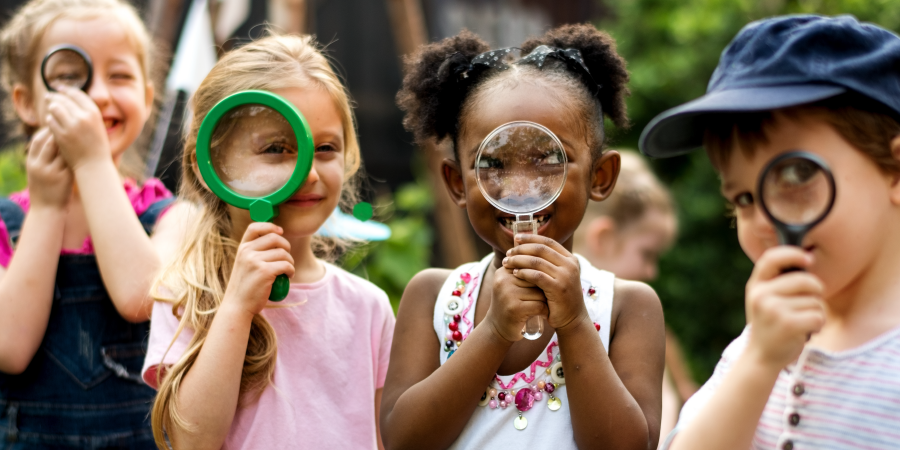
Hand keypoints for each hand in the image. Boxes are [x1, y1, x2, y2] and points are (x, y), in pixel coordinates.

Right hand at [26, 128, 72, 208]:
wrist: (47, 210)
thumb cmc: (44, 189)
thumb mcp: (37, 172)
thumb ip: (42, 157)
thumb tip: (52, 139)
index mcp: (31, 162)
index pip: (37, 140)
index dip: (47, 131)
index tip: (58, 125)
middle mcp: (39, 166)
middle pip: (49, 143)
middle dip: (60, 133)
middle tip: (71, 127)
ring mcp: (52, 172)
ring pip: (61, 150)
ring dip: (70, 142)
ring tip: (78, 136)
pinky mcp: (64, 177)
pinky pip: (71, 161)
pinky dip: (76, 153)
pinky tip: (83, 148)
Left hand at [44, 87, 109, 169]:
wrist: (94, 165)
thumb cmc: (97, 146)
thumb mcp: (98, 125)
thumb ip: (86, 113)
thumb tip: (70, 99)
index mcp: (94, 113)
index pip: (77, 94)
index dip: (67, 90)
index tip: (60, 88)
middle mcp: (82, 117)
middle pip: (63, 99)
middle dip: (55, 97)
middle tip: (48, 96)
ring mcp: (71, 126)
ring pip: (54, 108)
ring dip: (52, 108)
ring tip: (51, 109)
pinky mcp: (60, 134)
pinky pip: (50, 121)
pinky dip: (50, 120)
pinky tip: (51, 122)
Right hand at [223, 223, 294, 316]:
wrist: (237, 306)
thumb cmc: (245, 287)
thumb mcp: (244, 265)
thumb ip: (254, 253)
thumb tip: (276, 240)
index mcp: (242, 248)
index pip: (254, 227)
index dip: (270, 226)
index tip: (280, 231)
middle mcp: (247, 252)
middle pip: (274, 238)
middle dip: (286, 246)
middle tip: (287, 258)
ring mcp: (255, 261)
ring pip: (283, 253)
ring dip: (290, 261)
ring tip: (287, 270)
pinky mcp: (265, 271)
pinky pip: (286, 265)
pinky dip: (291, 270)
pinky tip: (288, 276)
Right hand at [485, 262, 549, 343]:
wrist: (498, 328)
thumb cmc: (512, 303)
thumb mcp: (512, 284)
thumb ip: (523, 268)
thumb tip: (542, 250)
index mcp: (503, 271)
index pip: (531, 266)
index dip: (540, 278)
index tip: (540, 288)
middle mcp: (503, 280)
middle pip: (536, 278)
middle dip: (544, 288)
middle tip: (543, 298)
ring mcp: (507, 294)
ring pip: (540, 292)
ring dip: (546, 300)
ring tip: (540, 306)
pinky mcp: (514, 309)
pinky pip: (539, 305)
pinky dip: (545, 311)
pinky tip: (542, 314)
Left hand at [502, 234, 586, 333]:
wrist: (571, 319)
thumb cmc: (559, 297)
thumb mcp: (557, 276)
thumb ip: (547, 262)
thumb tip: (524, 247)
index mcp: (570, 259)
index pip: (548, 242)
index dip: (531, 238)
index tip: (516, 238)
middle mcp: (570, 265)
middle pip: (541, 249)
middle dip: (522, 249)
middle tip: (508, 252)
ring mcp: (565, 276)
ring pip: (537, 261)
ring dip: (519, 260)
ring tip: (507, 263)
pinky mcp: (558, 288)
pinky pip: (536, 275)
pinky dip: (523, 273)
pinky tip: (515, 274)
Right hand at [745, 246, 824, 370]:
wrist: (761, 356)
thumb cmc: (770, 325)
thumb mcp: (764, 300)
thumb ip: (777, 282)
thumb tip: (807, 259)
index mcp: (755, 286)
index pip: (772, 258)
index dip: (792, 254)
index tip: (808, 259)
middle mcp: (761, 295)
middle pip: (805, 280)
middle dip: (816, 291)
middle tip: (808, 303)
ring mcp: (773, 309)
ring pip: (814, 301)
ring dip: (815, 312)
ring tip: (800, 322)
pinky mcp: (788, 324)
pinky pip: (818, 315)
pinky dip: (818, 324)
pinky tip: (805, 331)